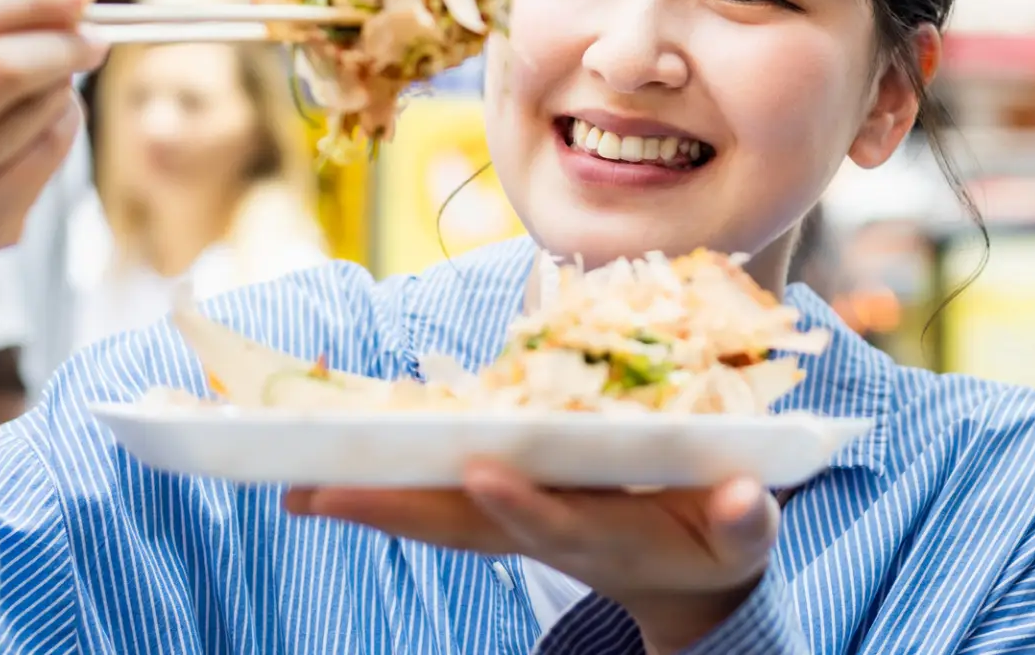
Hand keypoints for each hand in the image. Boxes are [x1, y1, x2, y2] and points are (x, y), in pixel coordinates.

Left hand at [286, 462, 777, 653]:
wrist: (684, 580)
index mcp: (604, 536)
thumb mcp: (742, 536)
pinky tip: (328, 454)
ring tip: (290, 486)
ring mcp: (516, 517)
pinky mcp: (504, 497)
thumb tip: (745, 499)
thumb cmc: (717, 545)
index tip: (481, 476)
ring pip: (433, 509)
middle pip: (460, 524)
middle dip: (393, 510)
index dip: (520, 505)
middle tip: (313, 497)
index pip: (554, 522)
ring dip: (368, 498)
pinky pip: (435, 485)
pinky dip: (385, 472)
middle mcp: (543, 527)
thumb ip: (744, 520)